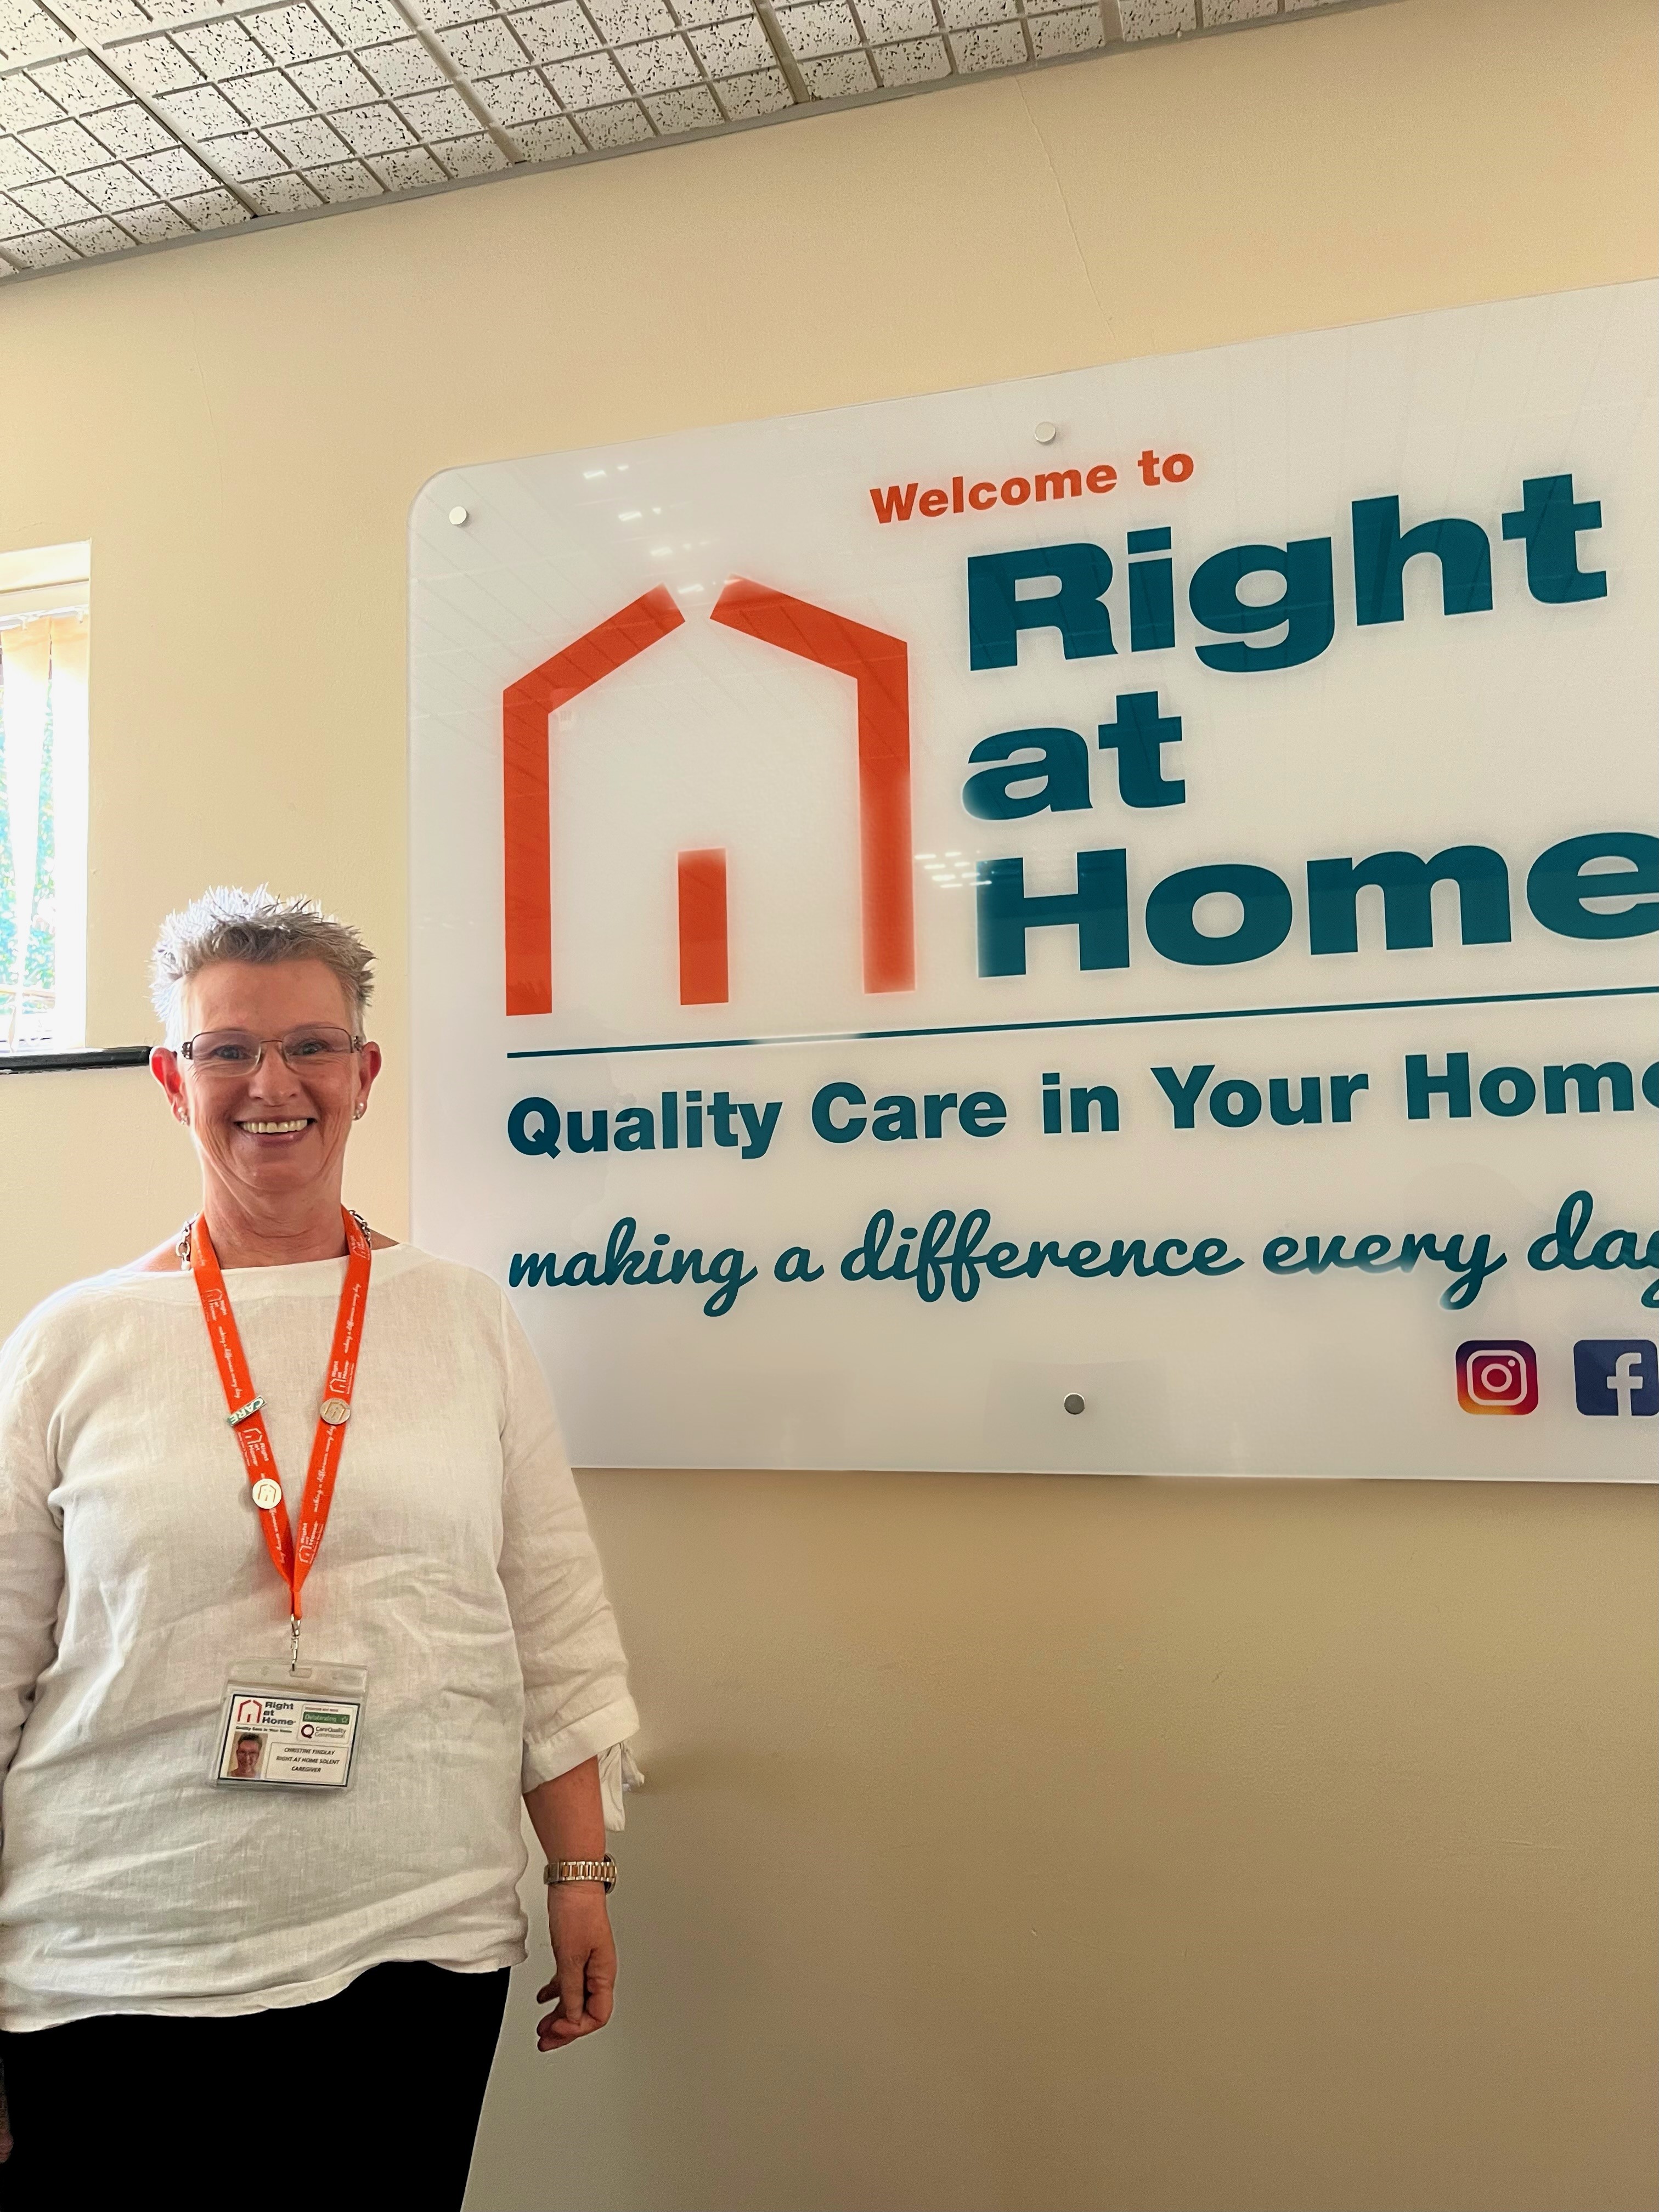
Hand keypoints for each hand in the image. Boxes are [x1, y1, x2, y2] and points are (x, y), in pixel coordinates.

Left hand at [535, 1883, 616, 2052]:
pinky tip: (544, 1998)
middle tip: (545, 2040)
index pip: (597, 2015)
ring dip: (559, 2015)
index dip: (576, 2028)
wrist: (572, 1881)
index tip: (555, 2029)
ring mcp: (588, 1962)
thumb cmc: (578, 1911)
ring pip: (575, 1999)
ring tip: (542, 2027)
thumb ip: (571, 1990)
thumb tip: (572, 2017)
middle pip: (586, 2012)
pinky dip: (556, 1994)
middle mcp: (598, 1971)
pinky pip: (568, 1983)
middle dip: (565, 2029)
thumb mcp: (571, 1957)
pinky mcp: (576, 1952)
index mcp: (604, 1973)